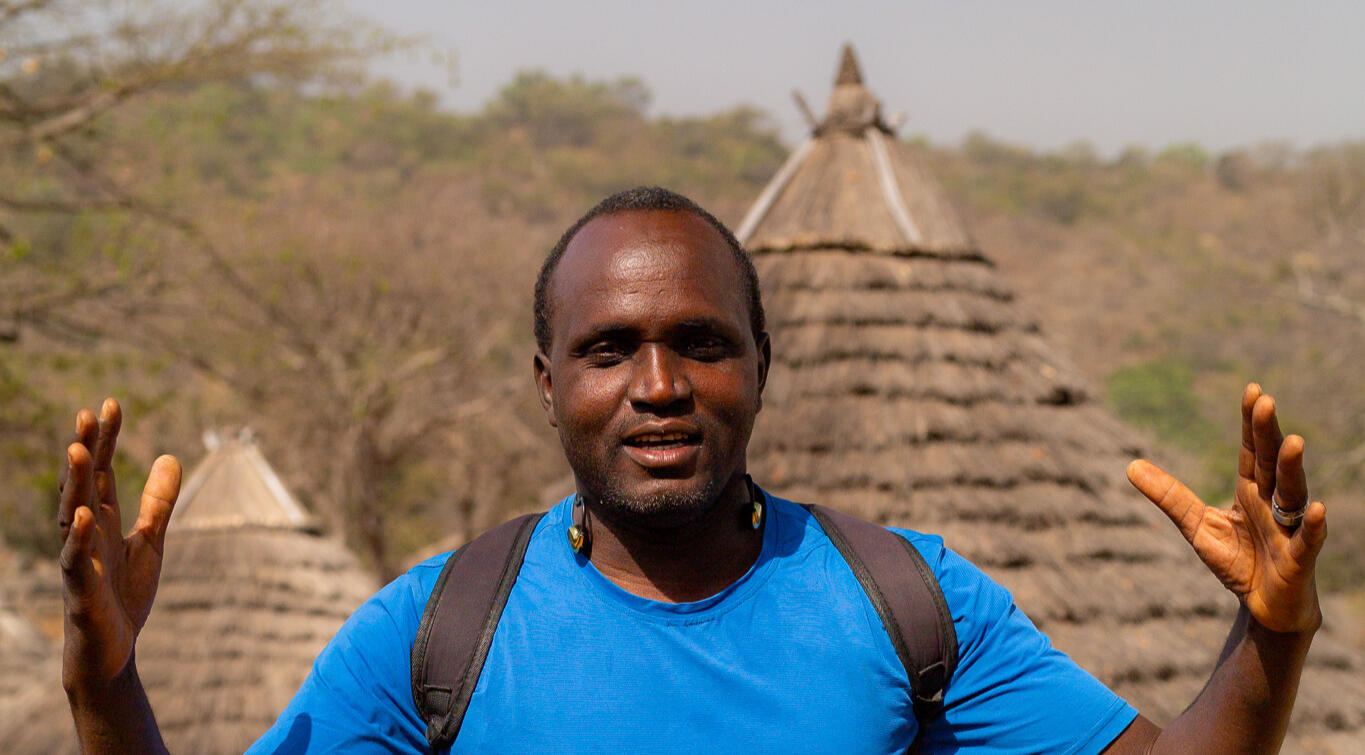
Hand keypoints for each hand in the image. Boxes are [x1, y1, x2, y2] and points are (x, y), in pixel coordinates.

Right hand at [59, 397, 180, 691]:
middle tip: (87, 414)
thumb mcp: (150, 542)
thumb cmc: (124, 596)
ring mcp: (79, 562)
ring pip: (71, 516)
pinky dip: (78, 539)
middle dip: (86, 451)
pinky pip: (74, 562)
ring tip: (79, 450)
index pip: (103, 472)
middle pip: (84, 486)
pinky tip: (83, 515)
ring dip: (76, 483)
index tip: (111, 403)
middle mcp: (85, 535)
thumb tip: (170, 456)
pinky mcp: (81, 592)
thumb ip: (158, 503)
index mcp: (102, 521)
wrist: (113, 652)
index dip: (106, 440)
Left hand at [1127, 383, 1326, 633]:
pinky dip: (1312, 525)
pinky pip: (1308, 540)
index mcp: (1251, 492)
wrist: (1264, 608)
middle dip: (1269, 433)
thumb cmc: (1238, 562)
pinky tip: (1315, 508)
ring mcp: (1289, 530)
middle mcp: (1274, 504)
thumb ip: (1169, 496)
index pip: (1252, 451)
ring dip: (1293, 468)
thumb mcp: (1196, 526)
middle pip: (1272, 463)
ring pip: (1293, 493)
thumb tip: (1130, 465)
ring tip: (1294, 441)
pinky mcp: (1299, 560)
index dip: (1251, 423)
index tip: (1252, 390)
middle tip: (1265, 401)